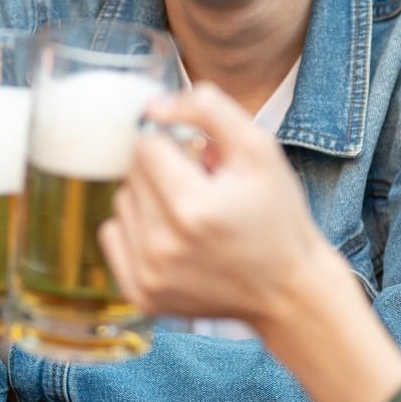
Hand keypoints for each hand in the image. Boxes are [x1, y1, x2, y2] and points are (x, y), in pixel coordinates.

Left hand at [101, 82, 400, 401]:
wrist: (288, 289)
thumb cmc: (277, 216)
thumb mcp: (259, 149)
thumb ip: (208, 109)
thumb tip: (152, 107)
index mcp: (191, 208)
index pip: (147, 146)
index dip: (176, 146)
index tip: (203, 164)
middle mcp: (163, 247)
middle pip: (132, 174)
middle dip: (164, 172)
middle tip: (203, 190)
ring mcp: (148, 276)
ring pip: (121, 203)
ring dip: (150, 200)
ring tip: (191, 215)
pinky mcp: (140, 294)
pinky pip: (112, 236)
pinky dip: (136, 230)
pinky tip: (172, 238)